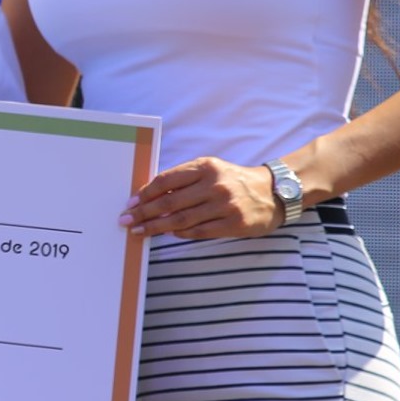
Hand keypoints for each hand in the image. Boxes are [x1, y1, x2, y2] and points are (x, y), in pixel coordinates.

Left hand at [119, 158, 282, 238]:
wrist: (272, 193)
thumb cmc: (233, 180)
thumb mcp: (210, 169)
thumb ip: (184, 179)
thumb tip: (151, 194)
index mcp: (205, 167)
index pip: (166, 181)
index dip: (145, 193)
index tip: (131, 203)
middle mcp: (214, 185)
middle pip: (170, 202)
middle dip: (144, 213)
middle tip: (126, 220)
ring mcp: (224, 206)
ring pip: (182, 219)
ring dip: (156, 227)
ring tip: (140, 231)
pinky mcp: (234, 224)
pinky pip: (199, 231)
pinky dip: (180, 233)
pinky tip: (167, 233)